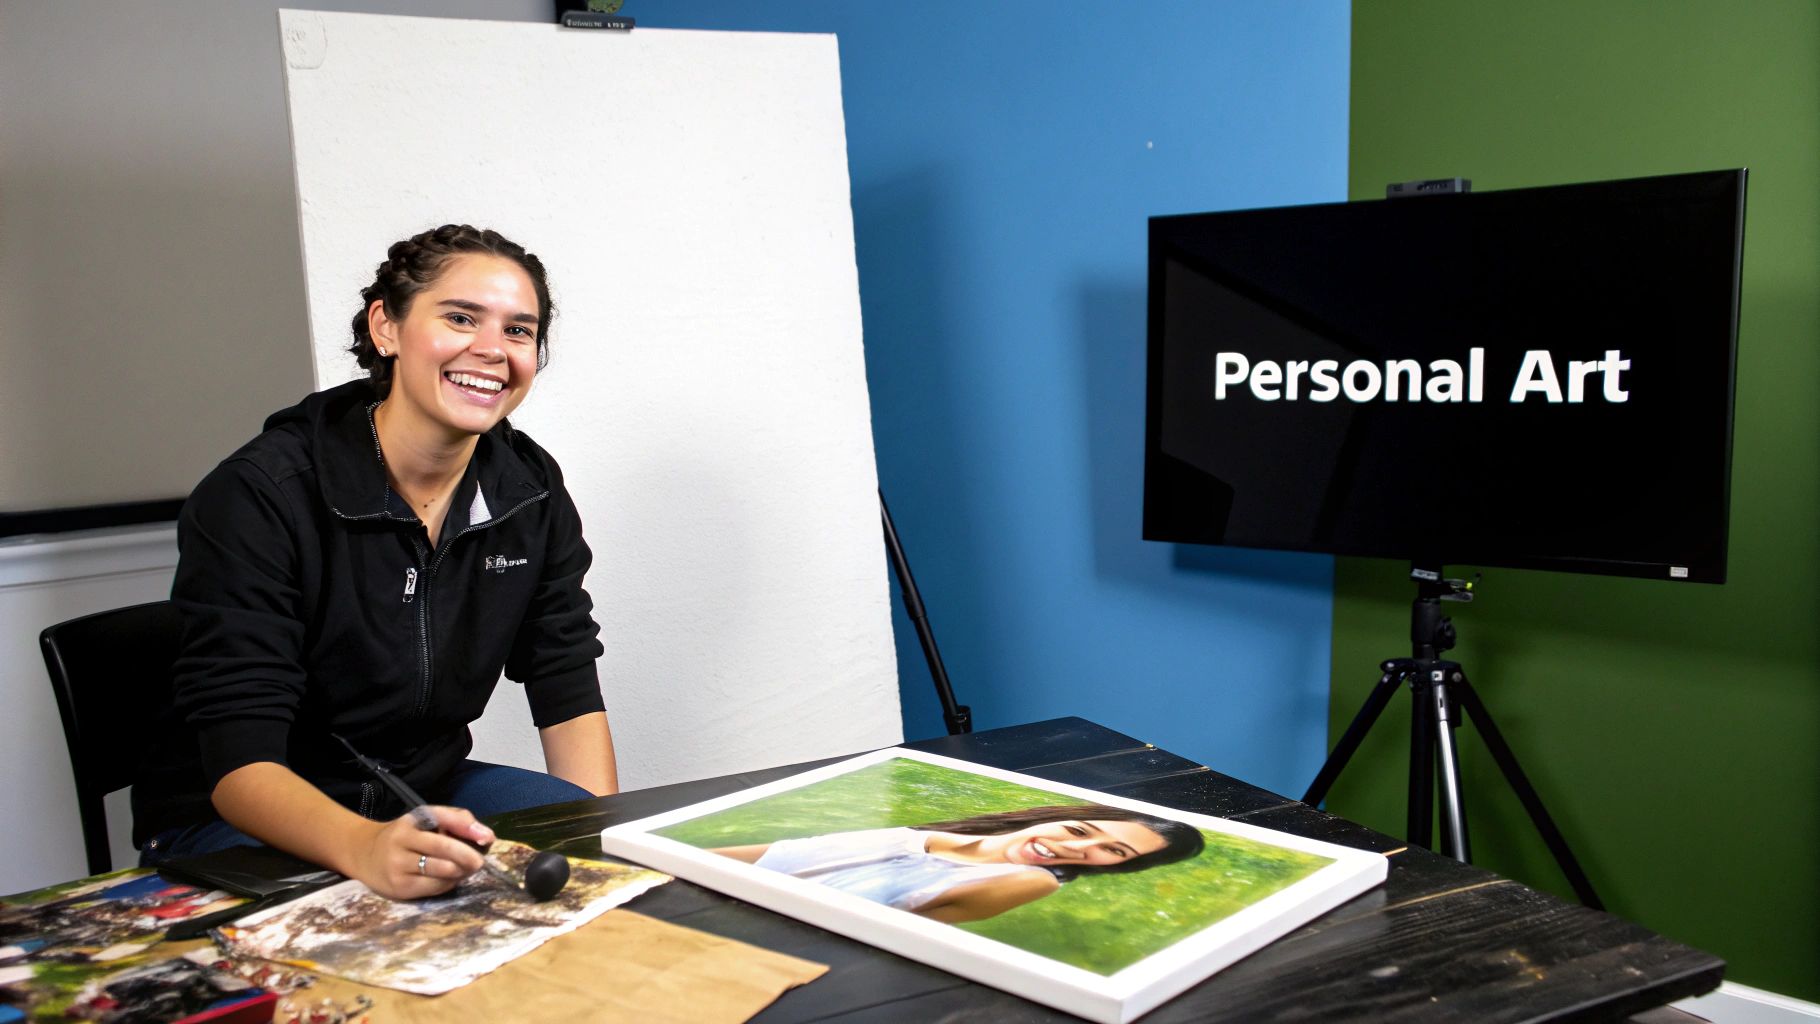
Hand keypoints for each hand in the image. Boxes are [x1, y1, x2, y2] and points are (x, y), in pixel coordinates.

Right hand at [351, 806, 494, 899]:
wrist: (365, 855)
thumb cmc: (407, 837)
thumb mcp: (426, 821)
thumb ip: (457, 821)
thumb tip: (487, 836)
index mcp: (412, 819)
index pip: (443, 817)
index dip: (468, 827)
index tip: (488, 838)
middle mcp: (402, 840)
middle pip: (444, 848)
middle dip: (468, 856)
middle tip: (479, 861)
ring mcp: (398, 865)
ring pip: (442, 870)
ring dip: (461, 872)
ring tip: (466, 870)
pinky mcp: (399, 888)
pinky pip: (434, 887)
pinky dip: (449, 883)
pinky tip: (450, 879)